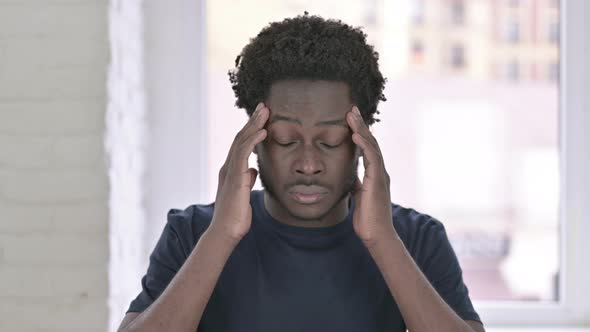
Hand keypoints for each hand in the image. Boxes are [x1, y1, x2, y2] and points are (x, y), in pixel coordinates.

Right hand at [209, 102, 268, 242]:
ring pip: (241, 141)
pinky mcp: (235, 178)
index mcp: (232, 170)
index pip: (242, 144)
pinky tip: (263, 131)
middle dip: (253, 121)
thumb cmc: (236, 216)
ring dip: (254, 125)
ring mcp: (230, 171)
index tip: (263, 117)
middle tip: (264, 105)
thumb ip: (247, 179)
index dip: (252, 129)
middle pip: (241, 137)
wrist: (226, 232)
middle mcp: (228, 167)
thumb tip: (254, 169)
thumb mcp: (244, 193)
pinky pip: (243, 154)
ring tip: (265, 112)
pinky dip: (253, 140)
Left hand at [346, 106, 396, 246]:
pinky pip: (371, 159)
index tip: (350, 120)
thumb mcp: (358, 196)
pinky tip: (355, 135)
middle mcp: (380, 171)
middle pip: (370, 142)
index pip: (367, 148)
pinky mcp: (378, 181)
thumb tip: (351, 177)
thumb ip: (357, 184)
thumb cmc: (367, 219)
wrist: (376, 235)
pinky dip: (364, 145)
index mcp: (375, 174)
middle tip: (351, 109)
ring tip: (352, 115)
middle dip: (360, 125)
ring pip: (372, 146)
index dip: (359, 133)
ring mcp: (380, 175)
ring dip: (361, 130)